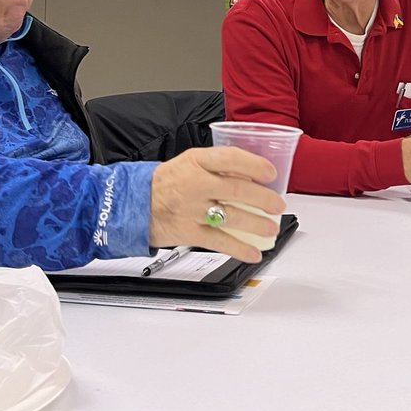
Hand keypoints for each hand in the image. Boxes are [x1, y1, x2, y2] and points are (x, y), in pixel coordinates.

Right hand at [148, 147, 285, 261]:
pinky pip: (219, 242)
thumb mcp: (190, 162)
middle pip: (236, 189)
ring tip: (271, 228)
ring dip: (256, 224)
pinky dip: (238, 249)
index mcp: (197, 161)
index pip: (231, 158)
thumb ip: (218, 166)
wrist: (133, 203)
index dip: (255, 165)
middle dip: (263, 199)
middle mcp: (195, 184)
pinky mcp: (189, 232)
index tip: (271, 173)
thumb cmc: (166, 182)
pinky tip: (253, 252)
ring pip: (231, 216)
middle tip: (277, 204)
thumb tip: (253, 173)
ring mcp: (192, 209)